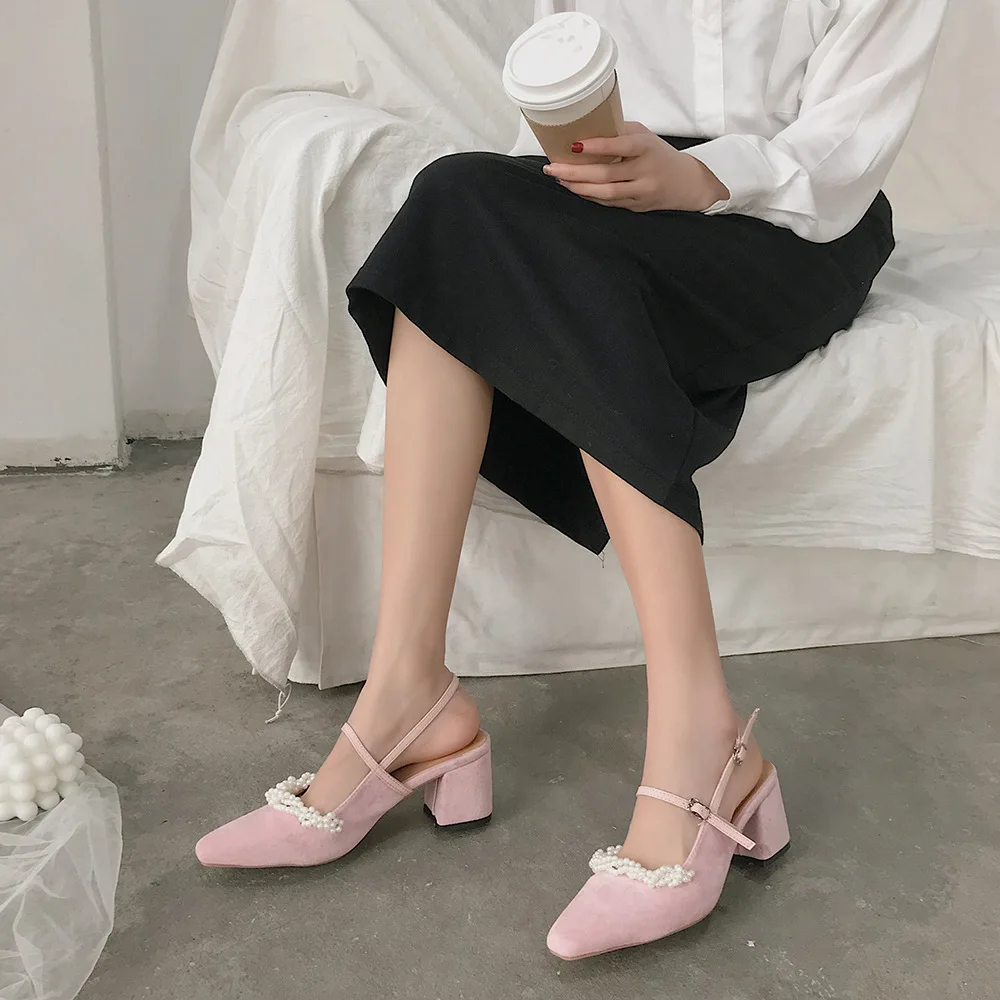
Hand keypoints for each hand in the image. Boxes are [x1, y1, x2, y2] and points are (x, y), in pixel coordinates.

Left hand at [543, 122, 729, 212]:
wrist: (687, 183)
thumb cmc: (660, 155)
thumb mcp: (644, 136)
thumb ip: (619, 133)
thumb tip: (585, 128)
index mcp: (647, 148)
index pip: (621, 146)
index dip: (598, 146)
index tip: (575, 144)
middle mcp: (645, 171)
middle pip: (606, 175)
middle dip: (575, 172)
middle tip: (553, 167)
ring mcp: (641, 191)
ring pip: (605, 193)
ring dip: (579, 187)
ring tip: (560, 179)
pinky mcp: (636, 206)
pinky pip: (608, 202)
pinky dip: (589, 195)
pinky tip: (575, 188)